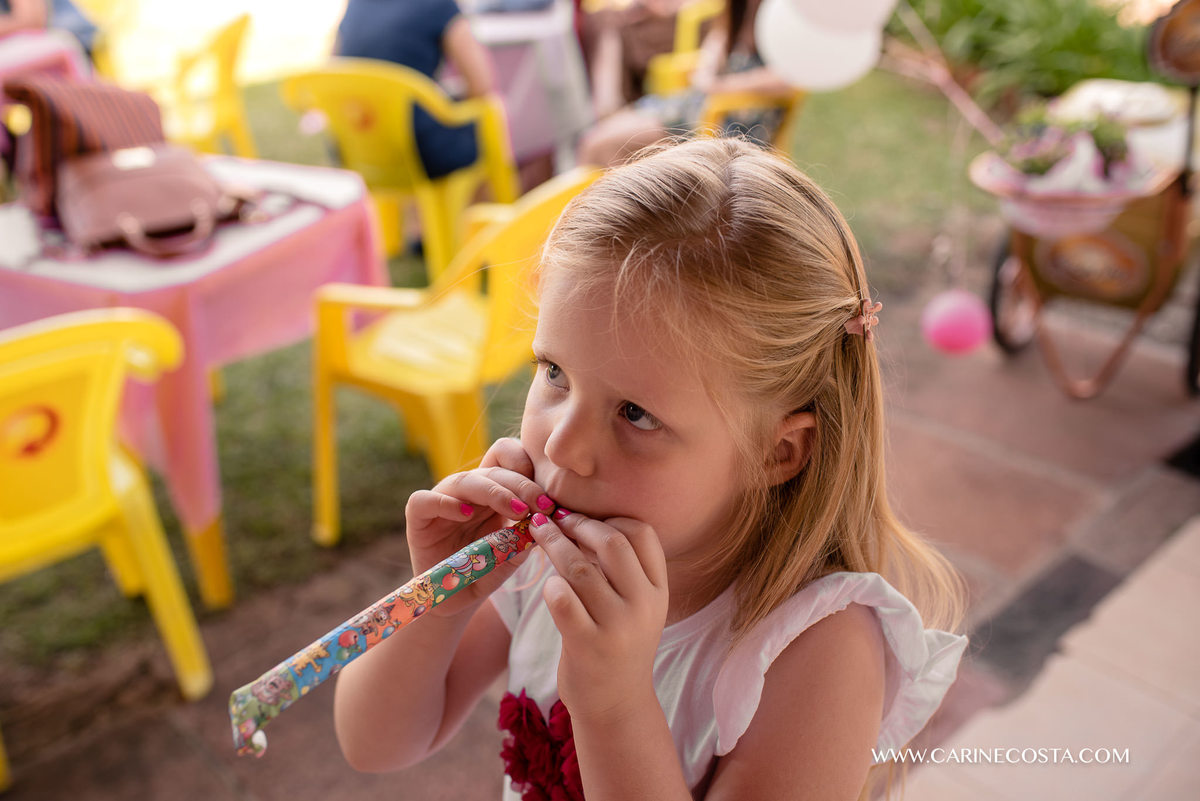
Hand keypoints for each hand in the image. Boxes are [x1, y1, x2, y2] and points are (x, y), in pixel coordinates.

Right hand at [403, 438, 552, 617]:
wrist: (452, 599)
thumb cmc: (484, 572)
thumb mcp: (513, 554)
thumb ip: (527, 537)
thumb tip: (548, 520)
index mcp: (492, 490)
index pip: (507, 456)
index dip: (527, 466)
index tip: (549, 498)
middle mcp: (467, 490)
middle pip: (494, 469)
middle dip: (522, 485)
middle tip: (542, 506)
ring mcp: (442, 500)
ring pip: (465, 480)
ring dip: (495, 492)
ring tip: (517, 510)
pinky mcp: (417, 516)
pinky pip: (424, 499)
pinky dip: (445, 502)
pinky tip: (465, 514)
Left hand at [529, 512, 668, 722]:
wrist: (616, 703)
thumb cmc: (618, 643)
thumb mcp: (637, 605)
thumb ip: (622, 568)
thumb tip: (581, 518)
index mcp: (658, 590)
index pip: (642, 533)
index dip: (610, 516)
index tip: (585, 515)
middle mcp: (643, 605)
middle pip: (612, 543)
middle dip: (578, 524)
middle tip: (556, 518)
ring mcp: (616, 626)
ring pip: (580, 568)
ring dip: (554, 544)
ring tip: (539, 534)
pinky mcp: (587, 645)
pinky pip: (561, 598)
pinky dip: (549, 585)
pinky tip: (547, 585)